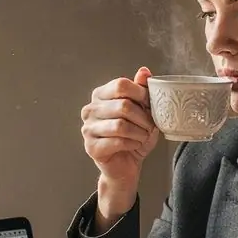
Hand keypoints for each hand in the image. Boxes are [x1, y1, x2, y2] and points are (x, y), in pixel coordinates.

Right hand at [81, 67, 159, 223]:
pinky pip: (117, 141)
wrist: (127, 165)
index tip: (150, 105)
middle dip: (143, 117)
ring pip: (121, 125)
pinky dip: (133, 143)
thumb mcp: (143, 111)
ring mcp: (87, 128)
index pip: (120, 85)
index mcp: (100, 95)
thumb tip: (144, 71)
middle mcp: (90, 109)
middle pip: (123, 105)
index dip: (141, 94)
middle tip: (150, 126)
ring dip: (139, 132)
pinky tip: (135, 145)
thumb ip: (141, 90)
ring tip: (143, 136)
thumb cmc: (134, 135)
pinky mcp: (91, 147)